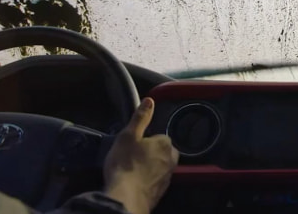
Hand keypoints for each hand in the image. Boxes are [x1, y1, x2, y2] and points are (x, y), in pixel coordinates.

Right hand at [104, 98, 178, 213]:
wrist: (126, 197)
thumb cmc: (125, 163)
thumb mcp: (129, 135)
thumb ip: (141, 117)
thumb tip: (150, 100)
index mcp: (165, 143)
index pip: (159, 136)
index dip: (146, 140)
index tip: (134, 146)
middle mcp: (172, 159)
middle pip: (162, 152)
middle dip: (151, 154)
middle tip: (132, 158)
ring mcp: (168, 177)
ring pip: (160, 167)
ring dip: (150, 167)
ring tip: (133, 171)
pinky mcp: (162, 192)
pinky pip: (156, 181)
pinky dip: (148, 180)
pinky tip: (136, 182)